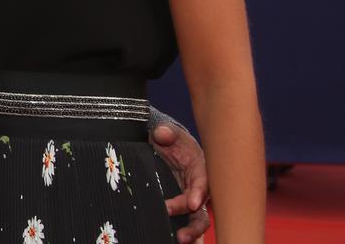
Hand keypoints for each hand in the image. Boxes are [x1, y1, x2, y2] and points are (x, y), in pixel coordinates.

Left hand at [151, 123, 210, 242]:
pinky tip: (175, 241)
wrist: (165, 144)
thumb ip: (165, 132)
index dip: (198, 194)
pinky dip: (187, 233)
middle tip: (181, 235)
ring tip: (180, 241)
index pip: (203, 183)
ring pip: (196, 221)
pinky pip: (186, 222)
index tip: (191, 204)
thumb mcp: (167, 131)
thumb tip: (162, 134)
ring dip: (191, 233)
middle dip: (194, 224)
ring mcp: (191, 199)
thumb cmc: (170, 139)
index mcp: (200, 169)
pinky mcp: (183, 206)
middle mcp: (199, 188)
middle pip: (202, 210)